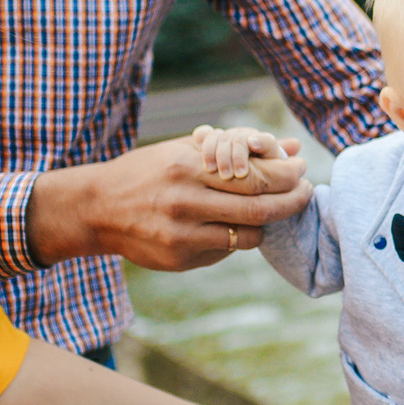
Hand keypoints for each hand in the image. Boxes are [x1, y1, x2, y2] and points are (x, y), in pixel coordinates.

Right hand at [27, 135, 310, 269]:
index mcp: (188, 166)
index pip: (253, 174)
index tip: (301, 168)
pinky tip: (233, 225)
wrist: (98, 207)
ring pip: (247, 234)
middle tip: (305, 191)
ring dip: (267, 223)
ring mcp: (182, 234)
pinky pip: (226, 249)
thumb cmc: (148, 172)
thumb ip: (236, 150)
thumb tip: (289, 146)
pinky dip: (238, 237)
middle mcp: (185, 200)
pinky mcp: (179, 258)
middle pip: (258, 206)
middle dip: (291, 200)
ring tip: (271, 209)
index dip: (286, 174)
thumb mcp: (186, 151)